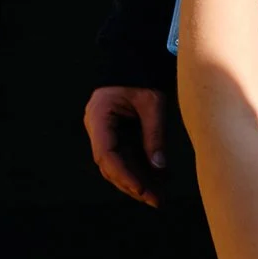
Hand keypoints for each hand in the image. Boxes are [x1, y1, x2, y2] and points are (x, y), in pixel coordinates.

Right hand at [84, 85, 166, 206]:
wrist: (135, 58)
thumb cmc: (141, 75)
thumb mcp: (152, 103)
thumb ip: (154, 134)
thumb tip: (159, 167)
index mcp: (99, 116)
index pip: (107, 154)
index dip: (124, 175)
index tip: (142, 189)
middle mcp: (97, 127)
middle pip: (111, 165)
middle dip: (133, 184)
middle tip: (155, 200)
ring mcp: (105, 132)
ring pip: (118, 164)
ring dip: (138, 180)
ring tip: (159, 196)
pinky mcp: (116, 134)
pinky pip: (126, 156)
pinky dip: (141, 168)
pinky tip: (158, 179)